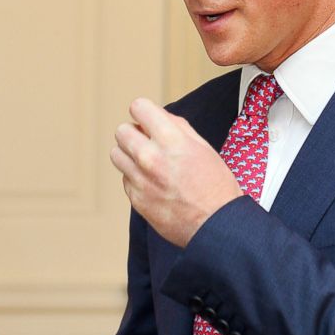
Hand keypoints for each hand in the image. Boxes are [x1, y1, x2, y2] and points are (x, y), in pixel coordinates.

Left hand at [111, 98, 240, 246]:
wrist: (217, 226)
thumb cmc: (216, 187)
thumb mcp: (203, 147)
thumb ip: (178, 127)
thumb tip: (159, 116)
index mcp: (171, 140)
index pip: (139, 107)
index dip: (144, 112)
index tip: (148, 119)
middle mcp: (151, 158)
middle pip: (122, 130)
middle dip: (134, 132)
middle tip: (147, 142)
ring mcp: (141, 180)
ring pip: (116, 154)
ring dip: (129, 154)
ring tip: (147, 162)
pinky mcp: (136, 199)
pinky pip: (125, 178)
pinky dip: (134, 177)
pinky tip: (153, 183)